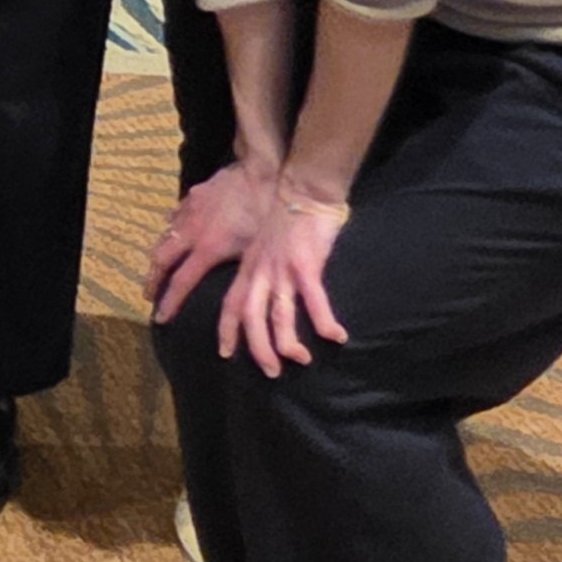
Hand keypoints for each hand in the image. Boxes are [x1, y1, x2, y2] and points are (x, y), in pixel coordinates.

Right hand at [145, 160, 275, 325]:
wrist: (260, 172)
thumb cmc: (264, 212)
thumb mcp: (256, 248)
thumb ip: (240, 271)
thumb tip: (240, 295)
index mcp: (208, 249)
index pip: (181, 282)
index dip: (169, 302)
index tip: (160, 317)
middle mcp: (191, 232)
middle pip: (161, 260)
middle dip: (153, 280)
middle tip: (149, 294)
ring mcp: (189, 212)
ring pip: (164, 237)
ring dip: (159, 256)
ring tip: (157, 268)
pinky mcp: (193, 197)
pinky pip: (174, 216)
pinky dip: (170, 229)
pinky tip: (172, 231)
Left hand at [216, 196, 353, 377]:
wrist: (302, 189)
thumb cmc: (286, 218)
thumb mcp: (261, 245)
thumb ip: (260, 267)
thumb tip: (266, 289)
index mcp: (250, 268)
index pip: (232, 305)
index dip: (227, 330)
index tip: (225, 353)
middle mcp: (261, 272)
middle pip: (251, 318)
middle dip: (257, 348)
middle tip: (270, 372)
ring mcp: (282, 270)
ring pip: (279, 315)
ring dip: (288, 343)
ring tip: (301, 361)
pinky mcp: (306, 266)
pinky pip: (315, 301)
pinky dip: (324, 322)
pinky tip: (336, 336)